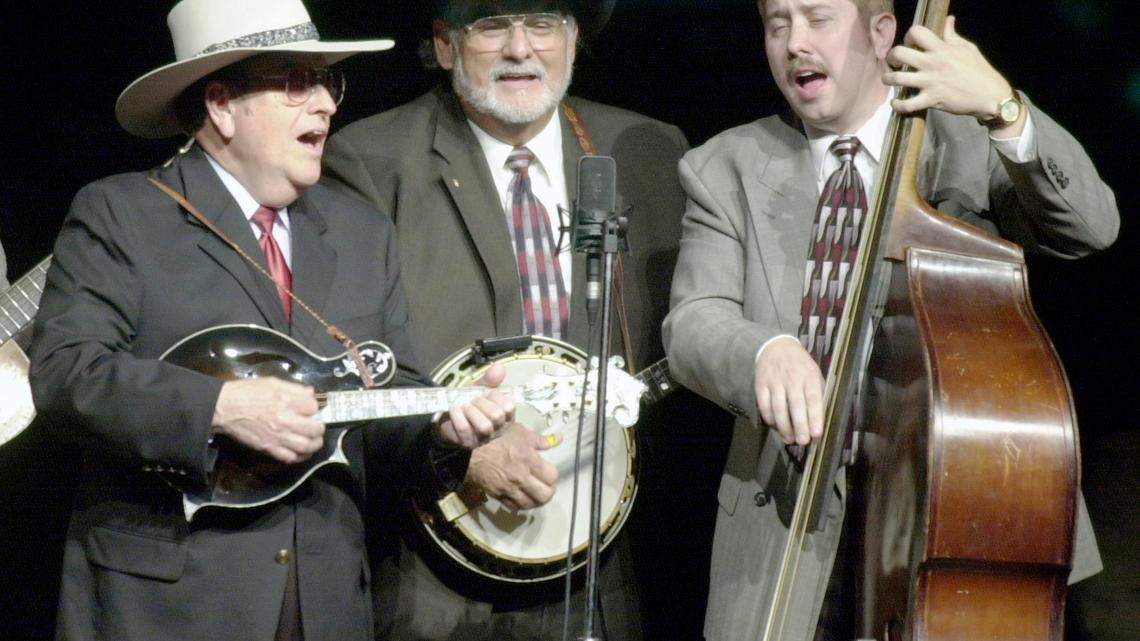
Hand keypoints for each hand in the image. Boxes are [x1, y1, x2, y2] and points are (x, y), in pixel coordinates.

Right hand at [212, 378, 323, 463]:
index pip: (313, 407)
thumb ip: (294, 388)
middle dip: (319, 428)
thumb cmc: (246, 392)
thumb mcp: (272, 383)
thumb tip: (310, 393)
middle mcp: (284, 420)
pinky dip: (299, 457)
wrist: (224, 407)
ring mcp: (277, 436)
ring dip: (314, 444)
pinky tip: (301, 452)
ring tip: (314, 441)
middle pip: (314, 429)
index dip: (314, 407)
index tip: (310, 409)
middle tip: (317, 427)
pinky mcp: (268, 448)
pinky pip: (289, 458)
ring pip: (305, 446)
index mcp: (286, 401)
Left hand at [436, 363, 515, 448]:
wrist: (450, 418)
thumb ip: (490, 380)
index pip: (509, 406)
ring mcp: (484, 438)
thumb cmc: (471, 403)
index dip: (496, 396)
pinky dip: (457, 415)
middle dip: (482, 403)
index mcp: (507, 416)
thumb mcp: (481, 389)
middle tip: (472, 399)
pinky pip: (464, 428)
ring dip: (472, 411)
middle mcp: (499, 429)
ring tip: (464, 405)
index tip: (485, 393)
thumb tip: (499, 367)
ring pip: (484, 426)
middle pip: (497, 416)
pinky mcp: (468, 443)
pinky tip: (454, 408)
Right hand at [467, 422, 560, 510]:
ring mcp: (509, 489)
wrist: (471, 452)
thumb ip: (541, 439)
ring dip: (536, 500)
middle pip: (545, 495)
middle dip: (548, 491)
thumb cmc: (497, 438)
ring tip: (535, 493)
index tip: (548, 471)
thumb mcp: (520, 433)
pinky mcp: (499, 496)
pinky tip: (522, 497)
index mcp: (529, 459)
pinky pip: (515, 507)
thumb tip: (559, 438)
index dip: (552, 474)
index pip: (552, 476)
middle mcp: (521, 477)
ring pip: (530, 504)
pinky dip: (521, 504)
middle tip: (545, 486)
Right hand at [754, 336, 823, 445]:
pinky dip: (769, 418)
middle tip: (803, 441)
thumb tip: (820, 418)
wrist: (776, 346)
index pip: (813, 398)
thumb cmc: (800, 365)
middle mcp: (792, 378)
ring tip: (789, 439)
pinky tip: (775, 427)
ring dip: (784, 426)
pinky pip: (764, 405)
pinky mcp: (761, 384)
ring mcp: (775, 381)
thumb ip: (817, 393)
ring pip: (778, 407)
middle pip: (796, 405)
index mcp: (809, 376)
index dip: (815, 417)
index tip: (817, 433)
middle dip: (800, 425)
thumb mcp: (814, 373)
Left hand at [884, 16, 1017, 128]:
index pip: (917, 32)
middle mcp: (932, 63)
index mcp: (941, 49)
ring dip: (888, 79)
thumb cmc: (979, 70)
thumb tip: (949, 20)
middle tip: (894, 62)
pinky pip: (907, 104)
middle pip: (899, 53)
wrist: (990, 94)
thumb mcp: (967, 48)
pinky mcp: (931, 100)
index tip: (910, 44)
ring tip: (889, 80)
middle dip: (891, 57)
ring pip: (897, 79)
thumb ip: (952, 36)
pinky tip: (896, 102)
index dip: (908, 36)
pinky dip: (897, 105)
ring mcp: (930, 82)